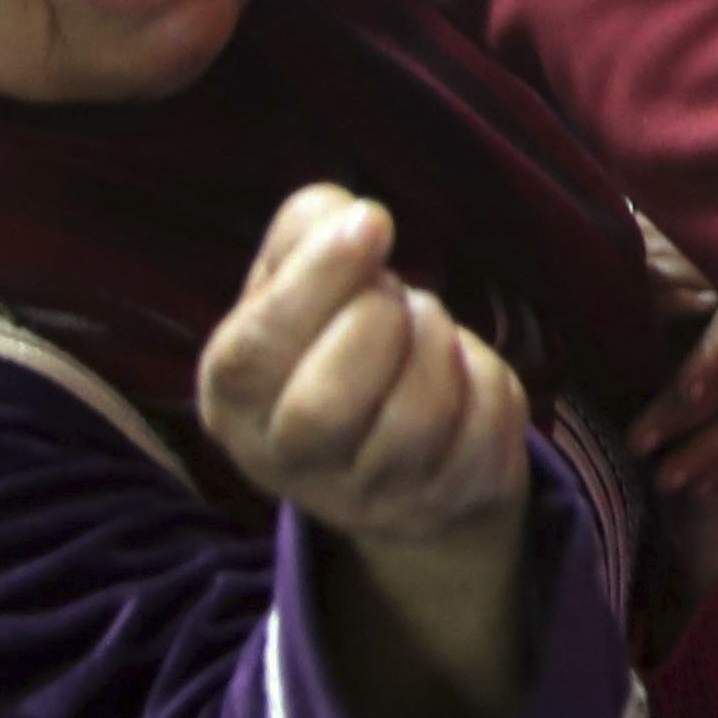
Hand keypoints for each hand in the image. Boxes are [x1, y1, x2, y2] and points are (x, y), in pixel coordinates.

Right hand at [200, 189, 539, 548]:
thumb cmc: (333, 341)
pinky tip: (459, 365)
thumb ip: (306, 230)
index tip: (373, 223)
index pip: (255, 354)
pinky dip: (484, 373)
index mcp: (234, 401)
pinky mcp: (446, 499)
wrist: (396, 444)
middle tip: (393, 291)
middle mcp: (288, 463)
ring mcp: (370, 496)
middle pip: (325, 407)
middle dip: (377, 321)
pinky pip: (481, 426)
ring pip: (414, 420)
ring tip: (424, 321)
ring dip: (435, 341)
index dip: (317, 281)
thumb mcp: (296, 279)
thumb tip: (352, 218)